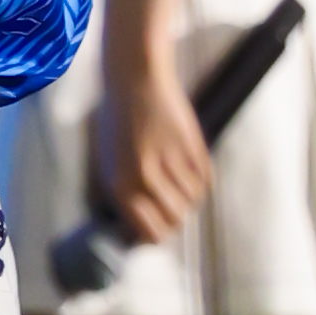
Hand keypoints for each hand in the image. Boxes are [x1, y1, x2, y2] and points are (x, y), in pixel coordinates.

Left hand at [96, 48, 211, 243]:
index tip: (160, 227)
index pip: (149, 232)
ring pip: (192, 201)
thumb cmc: (118, 124)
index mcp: (119, 185)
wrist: (134, 80)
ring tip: (178, 181)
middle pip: (175, 220)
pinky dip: (200, 181)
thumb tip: (140, 231)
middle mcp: (143, 177)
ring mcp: (168, 161)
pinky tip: (189, 168)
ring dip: (188, 197)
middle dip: (177, 218)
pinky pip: (204, 180)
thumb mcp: (110, 163)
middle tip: (173, 206)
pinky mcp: (190, 146)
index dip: (158, 234)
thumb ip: (125, 197)